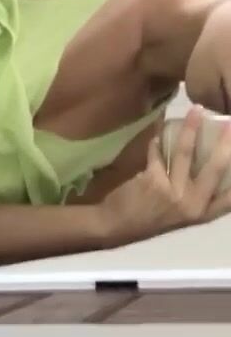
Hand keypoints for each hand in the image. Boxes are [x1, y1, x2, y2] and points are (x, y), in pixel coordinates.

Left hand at [99, 107, 230, 247]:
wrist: (117, 226)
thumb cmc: (151, 219)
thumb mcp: (181, 213)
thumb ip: (197, 195)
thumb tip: (210, 164)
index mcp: (203, 214)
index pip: (230, 197)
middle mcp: (193, 205)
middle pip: (217, 168)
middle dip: (226, 143)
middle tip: (230, 123)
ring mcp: (173, 193)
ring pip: (185, 153)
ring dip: (190, 128)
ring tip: (195, 110)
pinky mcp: (153, 181)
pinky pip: (158, 154)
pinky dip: (157, 143)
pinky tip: (157, 136)